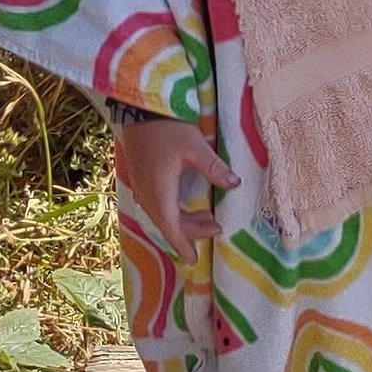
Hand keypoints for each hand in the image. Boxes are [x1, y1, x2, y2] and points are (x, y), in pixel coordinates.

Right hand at [115, 114, 236, 263]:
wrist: (137, 111)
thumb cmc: (166, 129)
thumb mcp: (195, 147)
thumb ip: (214, 168)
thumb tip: (234, 184)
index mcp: (160, 192)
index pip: (172, 227)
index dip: (183, 244)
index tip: (192, 260)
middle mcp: (147, 195)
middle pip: (168, 223)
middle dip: (191, 231)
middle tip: (216, 228)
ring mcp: (142, 187)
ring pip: (162, 214)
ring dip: (183, 220)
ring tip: (207, 217)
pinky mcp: (141, 178)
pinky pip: (156, 204)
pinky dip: (172, 211)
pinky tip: (183, 204)